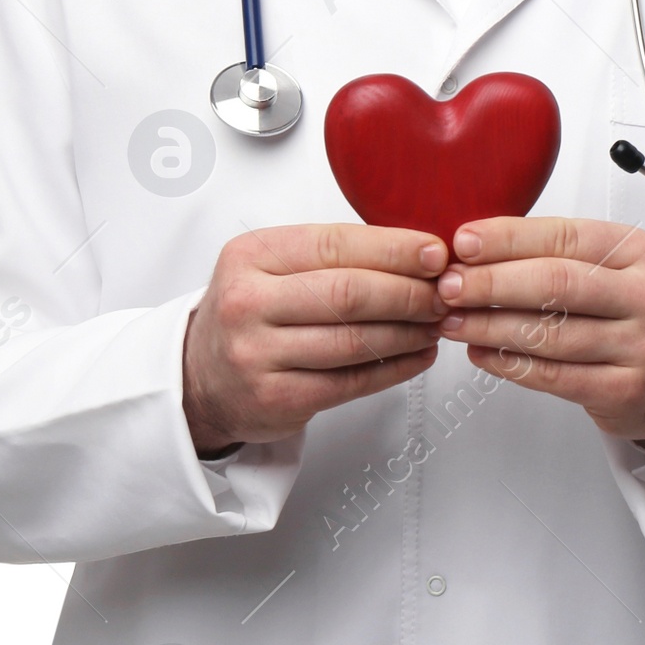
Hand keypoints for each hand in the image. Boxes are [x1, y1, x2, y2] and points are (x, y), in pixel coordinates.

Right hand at [182, 222, 448, 455]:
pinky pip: (352, 381)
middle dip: (409, 291)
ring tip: (436, 322)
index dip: (393, 249)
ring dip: (408, 331)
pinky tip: (417, 354)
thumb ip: (329, 254)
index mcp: (251, 256)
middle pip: (348, 294)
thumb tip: (412, 249)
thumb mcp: (269, 265)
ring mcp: (259, 355)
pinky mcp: (277, 399)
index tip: (434, 252)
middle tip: (444, 291)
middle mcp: (248, 303)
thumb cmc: (248, 312)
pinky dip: (395, 368)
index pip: (334, 244)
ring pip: (354, 341)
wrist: (200, 377)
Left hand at [433, 217, 644, 447]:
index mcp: (641, 251)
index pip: (564, 236)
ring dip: (489, 326)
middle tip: (448, 285)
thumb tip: (478, 246)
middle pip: (554, 284)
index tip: (463, 242)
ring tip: (453, 320)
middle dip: (491, 283)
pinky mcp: (625, 391)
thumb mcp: (616, 265)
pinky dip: (509, 363)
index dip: (507, 239)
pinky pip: (553, 375)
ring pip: (548, 334)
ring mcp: (640, 347)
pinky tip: (482, 351)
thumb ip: (559, 252)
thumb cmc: (636, 309)